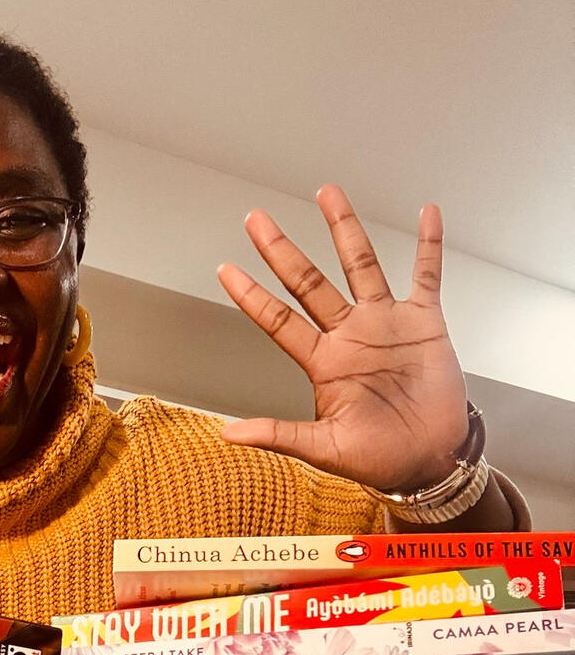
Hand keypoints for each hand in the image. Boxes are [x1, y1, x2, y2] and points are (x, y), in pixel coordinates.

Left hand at [216, 185, 468, 491]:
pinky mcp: (424, 323)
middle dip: (282, 250)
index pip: (278, 320)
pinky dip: (429, 245)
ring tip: (327, 193)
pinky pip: (427, 276)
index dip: (252, 296)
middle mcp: (349, 334)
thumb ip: (278, 435)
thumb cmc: (378, 458)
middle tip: (255, 218)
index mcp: (323, 362)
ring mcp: (385, 323)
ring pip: (360, 265)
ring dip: (344, 229)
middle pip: (309, 282)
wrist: (430, 461)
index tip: (225, 269)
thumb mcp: (322, 450)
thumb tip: (227, 434)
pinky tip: (427, 213)